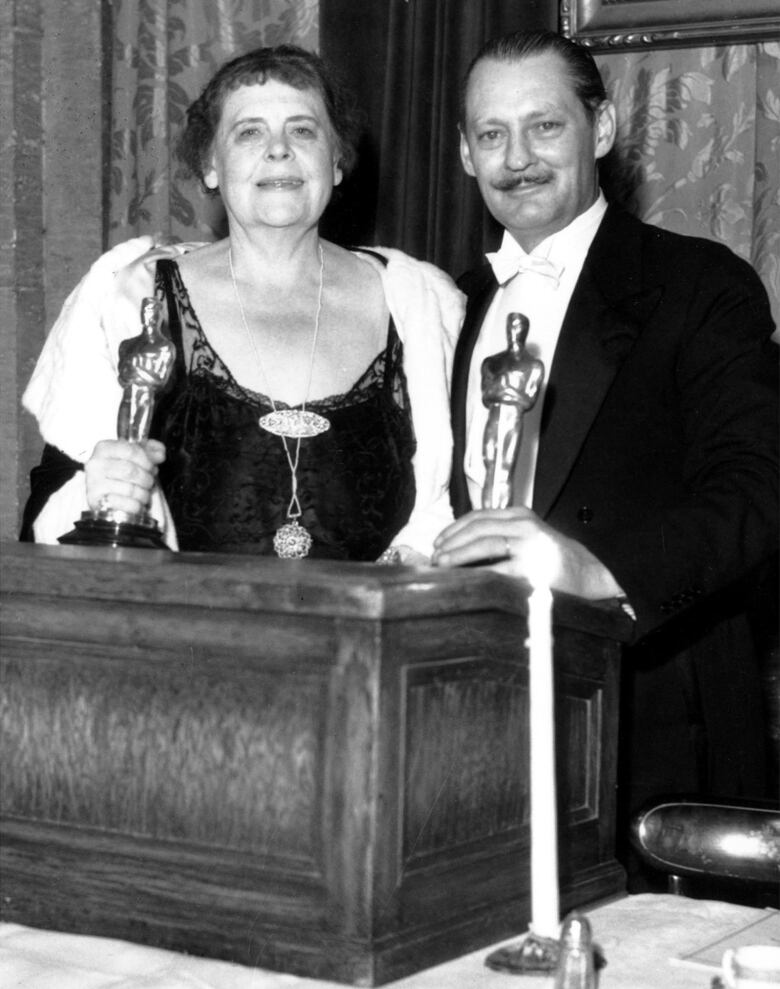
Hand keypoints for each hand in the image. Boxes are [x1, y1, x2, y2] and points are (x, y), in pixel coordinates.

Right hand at [85, 439, 165, 515]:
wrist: (106, 495)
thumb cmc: (121, 474)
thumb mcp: (135, 457)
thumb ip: (149, 451)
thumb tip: (160, 452)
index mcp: (104, 448)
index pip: (132, 450)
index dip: (148, 460)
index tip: (153, 467)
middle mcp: (95, 464)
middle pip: (131, 471)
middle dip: (147, 479)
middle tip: (149, 482)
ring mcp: (93, 482)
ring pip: (130, 489)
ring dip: (144, 494)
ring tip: (143, 494)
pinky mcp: (96, 501)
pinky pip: (125, 504)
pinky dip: (136, 506)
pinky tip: (137, 504)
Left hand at [431, 507, 623, 599]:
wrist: (590, 573)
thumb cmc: (556, 558)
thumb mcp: (530, 536)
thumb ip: (502, 534)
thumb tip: (462, 547)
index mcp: (520, 515)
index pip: (479, 516)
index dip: (454, 528)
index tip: (438, 541)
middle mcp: (524, 525)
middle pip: (477, 528)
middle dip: (452, 542)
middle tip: (435, 556)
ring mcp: (530, 544)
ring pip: (484, 544)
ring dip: (458, 555)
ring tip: (443, 564)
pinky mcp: (534, 566)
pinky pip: (499, 569)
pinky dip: (478, 573)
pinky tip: (466, 579)